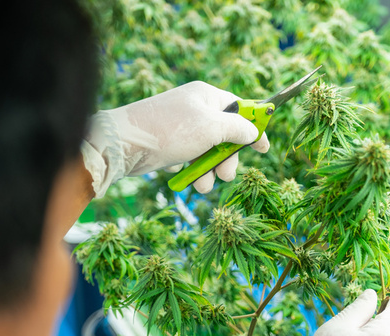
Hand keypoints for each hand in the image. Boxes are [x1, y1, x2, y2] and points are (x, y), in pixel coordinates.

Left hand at [81, 81, 269, 196]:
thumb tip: (253, 131)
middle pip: (225, 135)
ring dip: (210, 171)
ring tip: (203, 184)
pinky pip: (190, 159)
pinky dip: (192, 170)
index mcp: (206, 96)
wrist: (125, 144)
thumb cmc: (171, 130)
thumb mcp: (212, 127)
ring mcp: (181, 128)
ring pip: (208, 152)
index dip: (253, 128)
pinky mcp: (169, 146)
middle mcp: (195, 110)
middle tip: (226, 175)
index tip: (264, 148)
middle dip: (227, 158)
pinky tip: (185, 177)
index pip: (239, 109)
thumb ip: (238, 129)